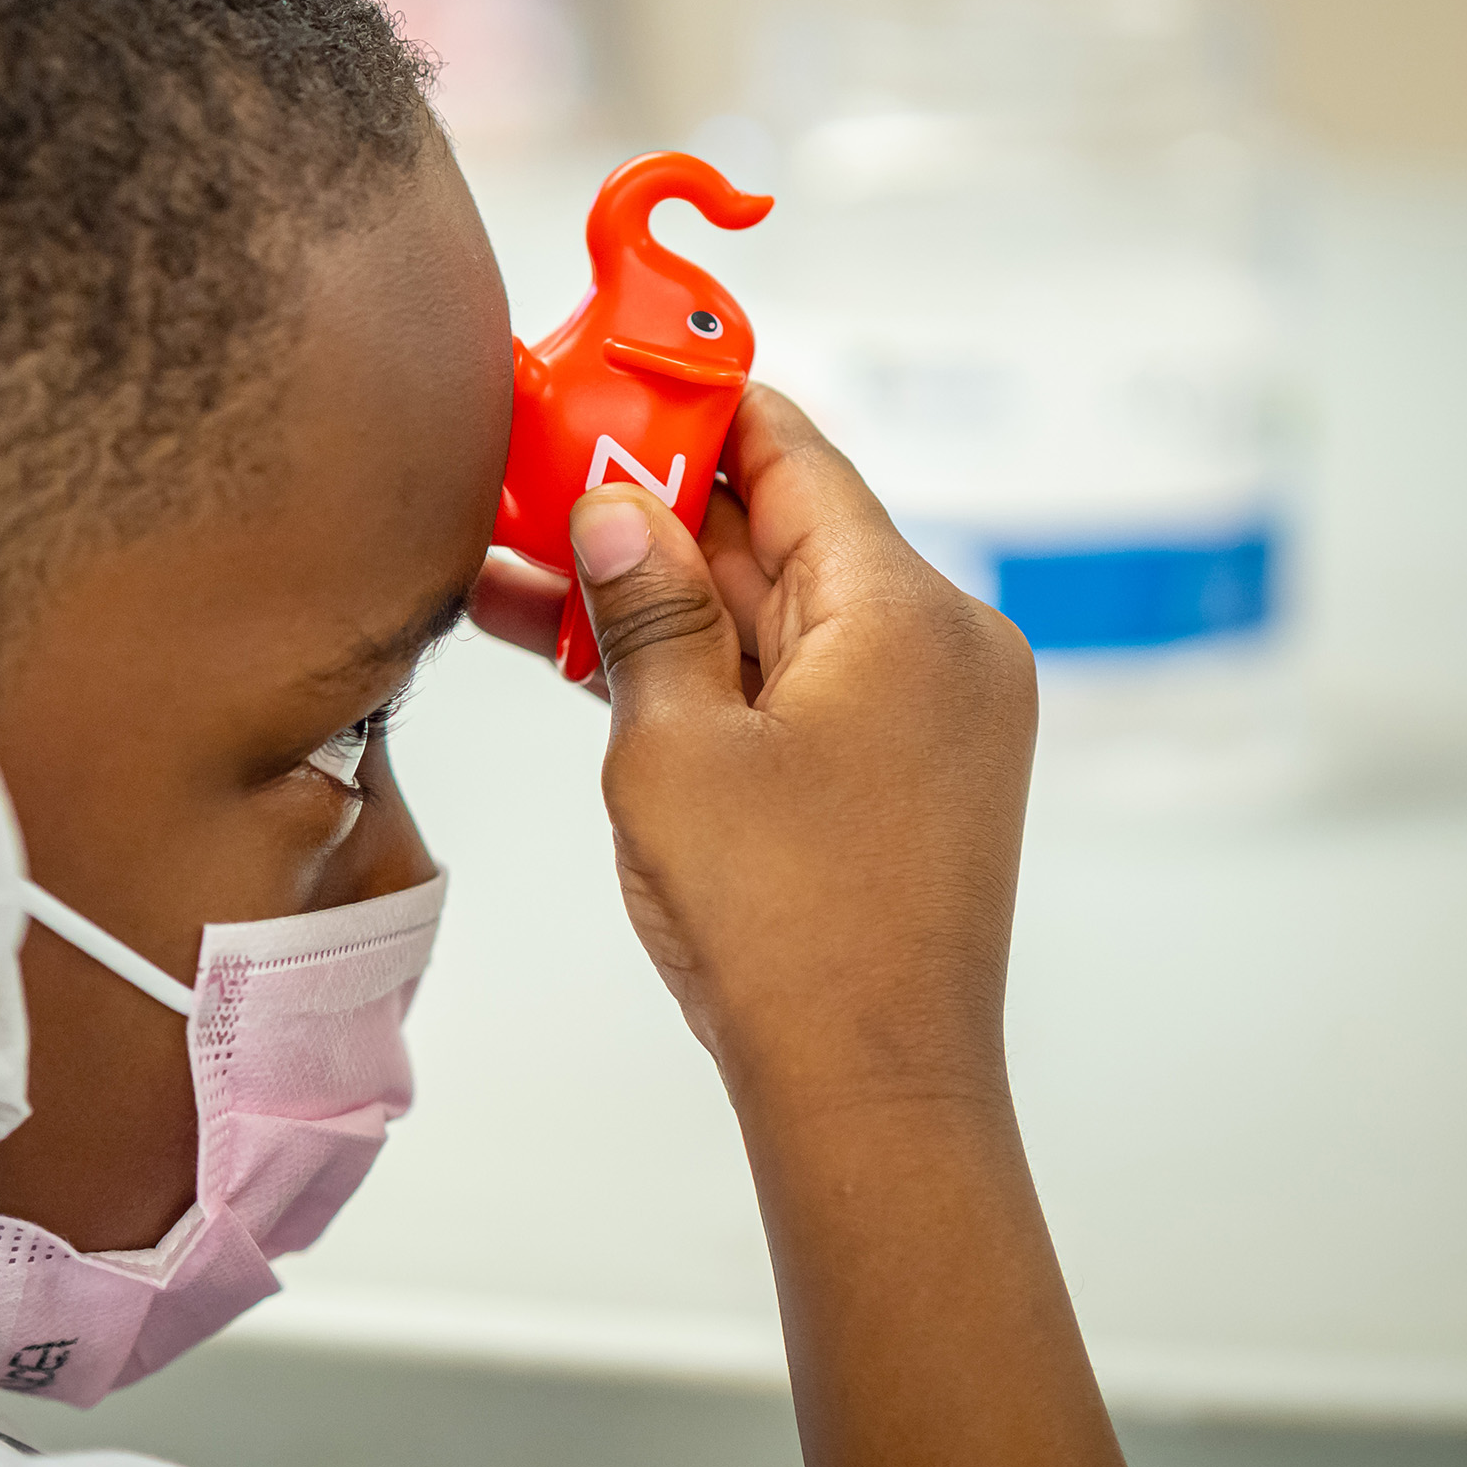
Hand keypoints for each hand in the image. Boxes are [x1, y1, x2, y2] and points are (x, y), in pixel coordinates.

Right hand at [472, 384, 1036, 1099]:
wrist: (868, 1088)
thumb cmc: (783, 928)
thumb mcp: (673, 747)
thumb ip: (644, 612)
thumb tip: (614, 508)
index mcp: (905, 612)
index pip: (792, 453)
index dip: (691, 407)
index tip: (605, 377)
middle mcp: (941, 646)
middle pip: (782, 532)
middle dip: (654, 510)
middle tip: (535, 482)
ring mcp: (928, 716)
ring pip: (778, 615)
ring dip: (664, 599)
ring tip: (526, 576)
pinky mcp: (901, 775)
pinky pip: (795, 684)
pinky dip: (709, 669)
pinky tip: (599, 659)